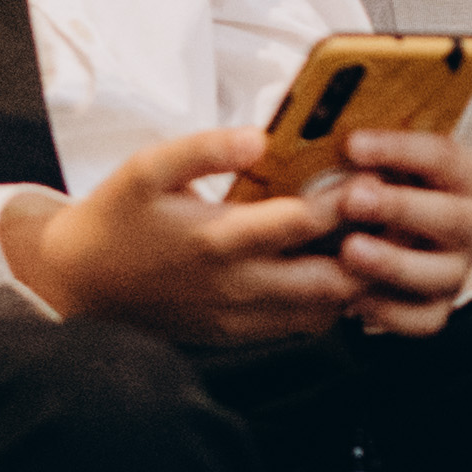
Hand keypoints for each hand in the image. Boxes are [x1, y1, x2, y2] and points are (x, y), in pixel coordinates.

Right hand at [0, 129, 357, 342]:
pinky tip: (338, 271)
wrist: (79, 284)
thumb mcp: (147, 169)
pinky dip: (329, 303)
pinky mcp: (236, 334)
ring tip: (377, 242)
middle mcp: (235, 285)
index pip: (304, 222)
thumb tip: (259, 137)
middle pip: (330, 279)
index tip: (377, 175)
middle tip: (392, 217)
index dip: (349, 199)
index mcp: (217, 239)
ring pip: (323, 310)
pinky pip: (299, 326)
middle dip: (369, 249)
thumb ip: (204, 149)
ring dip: (355, 279)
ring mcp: (238, 317)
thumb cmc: (116, 219)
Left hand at [316, 128, 471, 336]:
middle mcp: (468, 226)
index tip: (353, 144)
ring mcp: (456, 270)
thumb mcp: (391, 162)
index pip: (443, 156)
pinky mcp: (437, 308)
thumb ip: (366, 149)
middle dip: (399, 207)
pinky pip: (422, 319)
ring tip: (350, 251)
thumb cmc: (396, 189)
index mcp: (463, 178)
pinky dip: (390, 312)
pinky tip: (355, 299)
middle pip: (450, 217)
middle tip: (352, 198)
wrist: (422, 236)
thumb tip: (307, 126)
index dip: (400, 149)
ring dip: (393, 262)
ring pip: (438, 273)